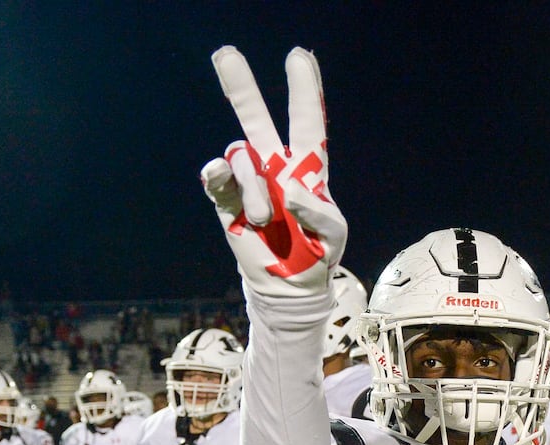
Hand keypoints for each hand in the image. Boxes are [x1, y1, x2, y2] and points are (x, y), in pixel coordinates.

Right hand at [200, 47, 346, 297]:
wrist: (289, 285)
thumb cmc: (317, 254)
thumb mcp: (333, 234)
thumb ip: (318, 210)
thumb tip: (290, 191)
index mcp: (307, 167)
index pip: (306, 122)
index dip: (304, 90)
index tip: (298, 58)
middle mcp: (274, 167)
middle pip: (256, 119)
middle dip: (240, 86)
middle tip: (225, 54)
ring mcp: (249, 183)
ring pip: (241, 159)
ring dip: (252, 186)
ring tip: (265, 220)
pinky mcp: (227, 203)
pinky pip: (217, 180)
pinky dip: (216, 175)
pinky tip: (216, 175)